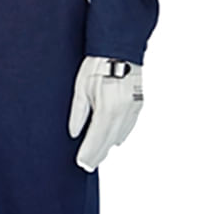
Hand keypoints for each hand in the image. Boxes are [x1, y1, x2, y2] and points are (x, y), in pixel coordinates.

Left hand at [68, 57, 143, 171]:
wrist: (120, 48)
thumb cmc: (97, 65)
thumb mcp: (81, 88)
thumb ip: (78, 113)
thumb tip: (74, 133)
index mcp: (107, 109)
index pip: (96, 139)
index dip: (88, 153)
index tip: (81, 164)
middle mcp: (123, 112)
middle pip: (109, 141)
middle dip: (97, 154)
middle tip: (87, 165)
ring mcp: (133, 108)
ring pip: (120, 135)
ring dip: (108, 146)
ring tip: (97, 156)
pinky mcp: (138, 103)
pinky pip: (128, 126)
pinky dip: (120, 135)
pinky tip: (114, 141)